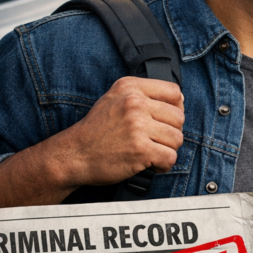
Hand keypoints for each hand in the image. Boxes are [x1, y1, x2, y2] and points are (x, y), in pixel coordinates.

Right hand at [56, 76, 184, 185]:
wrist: (73, 155)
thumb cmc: (97, 130)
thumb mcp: (115, 99)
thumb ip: (143, 95)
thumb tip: (180, 100)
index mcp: (130, 87)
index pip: (174, 91)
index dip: (176, 108)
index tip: (165, 120)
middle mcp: (134, 103)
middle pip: (179, 117)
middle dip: (171, 132)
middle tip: (156, 141)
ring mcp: (137, 126)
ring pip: (177, 138)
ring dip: (168, 150)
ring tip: (152, 152)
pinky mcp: (140, 149)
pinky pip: (170, 158)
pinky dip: (164, 165)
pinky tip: (152, 164)